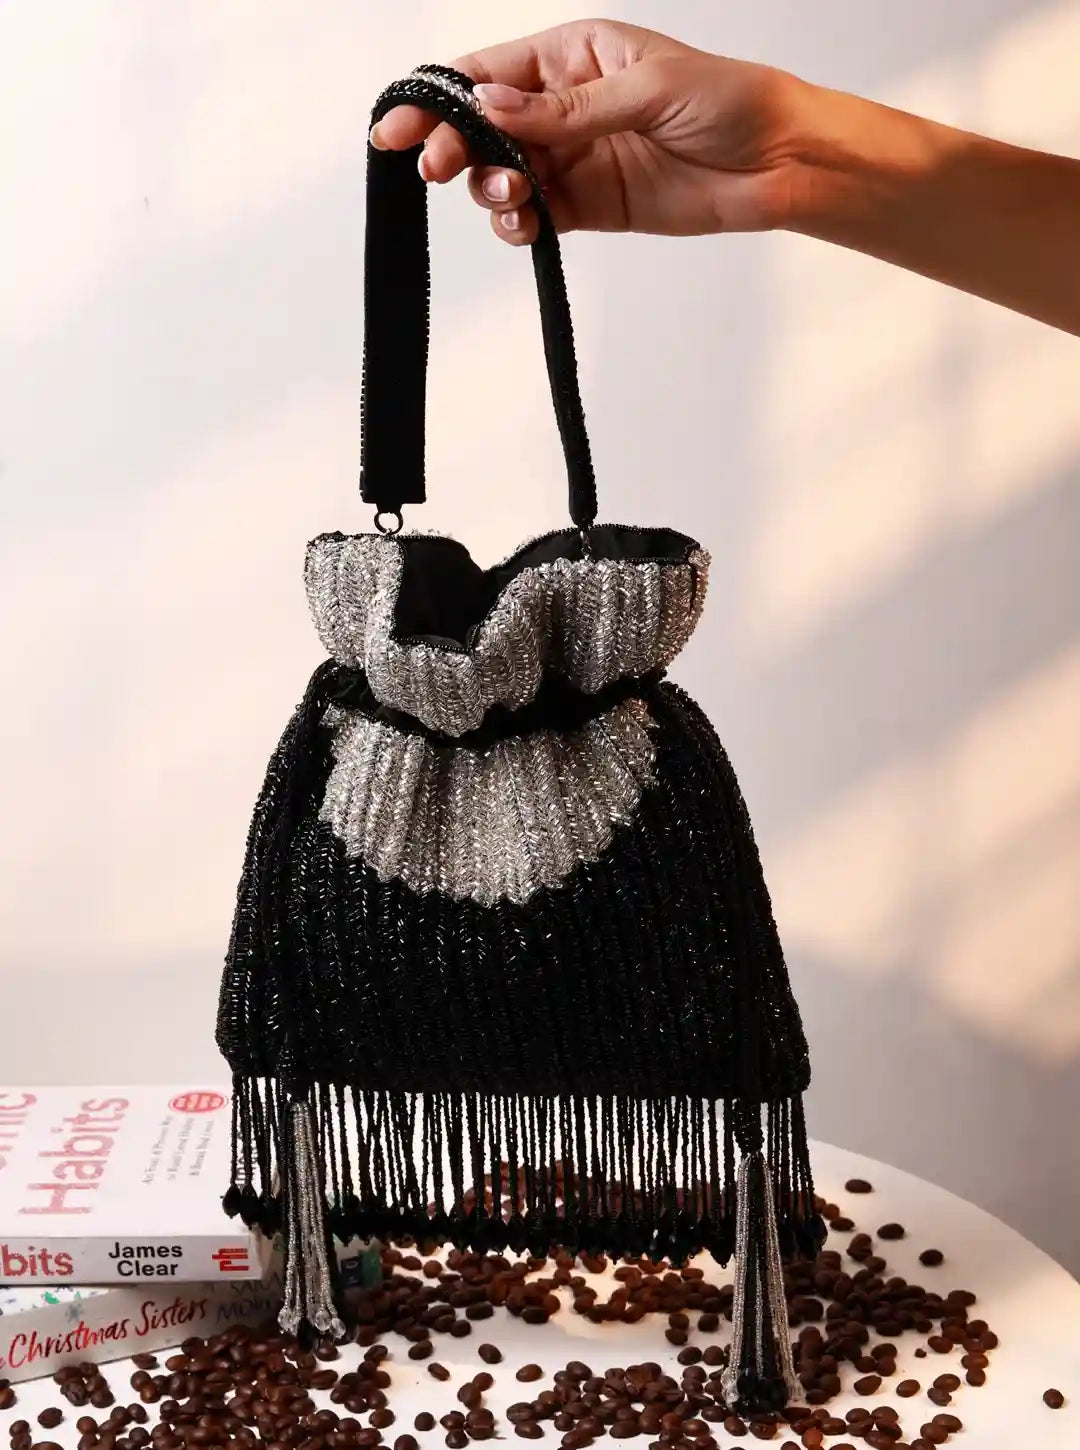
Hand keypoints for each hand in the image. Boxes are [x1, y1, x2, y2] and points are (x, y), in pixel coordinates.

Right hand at [369, 18, 810, 244]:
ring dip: (490, 189)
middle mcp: (563, 107)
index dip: (439, 99)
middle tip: (442, 170)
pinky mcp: (588, 206)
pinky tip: (526, 225)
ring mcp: (572, 159)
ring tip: (513, 196)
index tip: (399, 128)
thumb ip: (565, 109)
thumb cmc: (728, 101)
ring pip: (501, 176)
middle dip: (453, 148)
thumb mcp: (646, 89)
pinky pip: (534, 217)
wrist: (779, 162)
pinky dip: (518, 225)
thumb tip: (491, 106)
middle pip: (482, 129)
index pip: (488, 74)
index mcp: (571, 57)